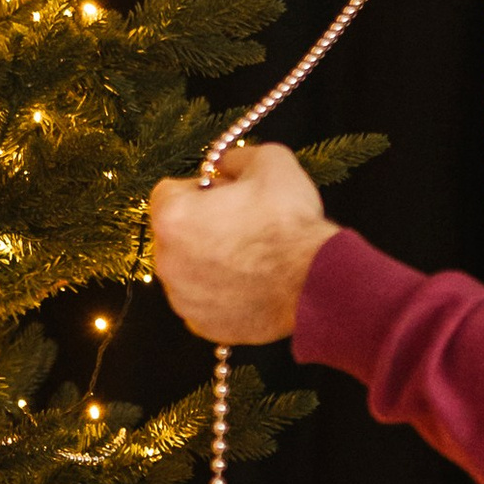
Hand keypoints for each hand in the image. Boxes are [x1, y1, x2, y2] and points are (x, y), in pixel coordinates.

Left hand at [148, 143, 333, 344]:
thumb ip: (236, 158)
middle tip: (241, 226)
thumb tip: (226, 164)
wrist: (316, 282)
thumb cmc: (290, 222)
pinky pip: (202, 302)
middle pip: (175, 234)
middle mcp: (167, 262)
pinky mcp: (202, 325)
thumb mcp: (270, 161)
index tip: (224, 196)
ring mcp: (183, 299)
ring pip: (188, 271)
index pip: (168, 192)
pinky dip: (219, 294)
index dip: (199, 189)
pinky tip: (250, 284)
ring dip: (208, 261)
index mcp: (173, 218)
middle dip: (201, 227)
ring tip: (250, 257)